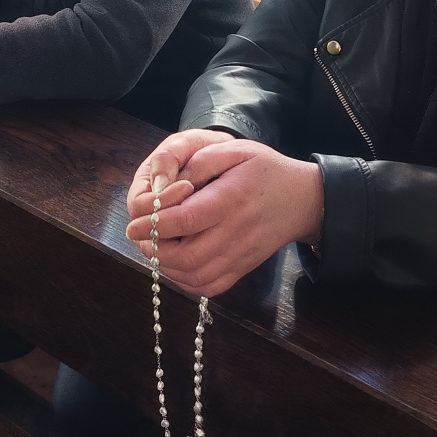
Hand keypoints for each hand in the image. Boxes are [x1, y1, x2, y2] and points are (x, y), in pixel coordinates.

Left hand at [125, 131, 323, 295]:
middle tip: (141, 235)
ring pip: (196, 275)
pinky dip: (186, 281)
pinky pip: (210, 286)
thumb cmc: (266, 169)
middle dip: (156, 249)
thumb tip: (173, 181)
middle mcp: (236, 232)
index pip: (187, 220)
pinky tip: (176, 264)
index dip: (156, 224)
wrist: (303, 199)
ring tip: (154, 247)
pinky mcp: (243, 268)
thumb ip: (203, 161)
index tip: (133, 223)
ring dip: (167, 267)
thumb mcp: (237, 150)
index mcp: (231, 199)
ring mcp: (241, 255)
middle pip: (188, 255)